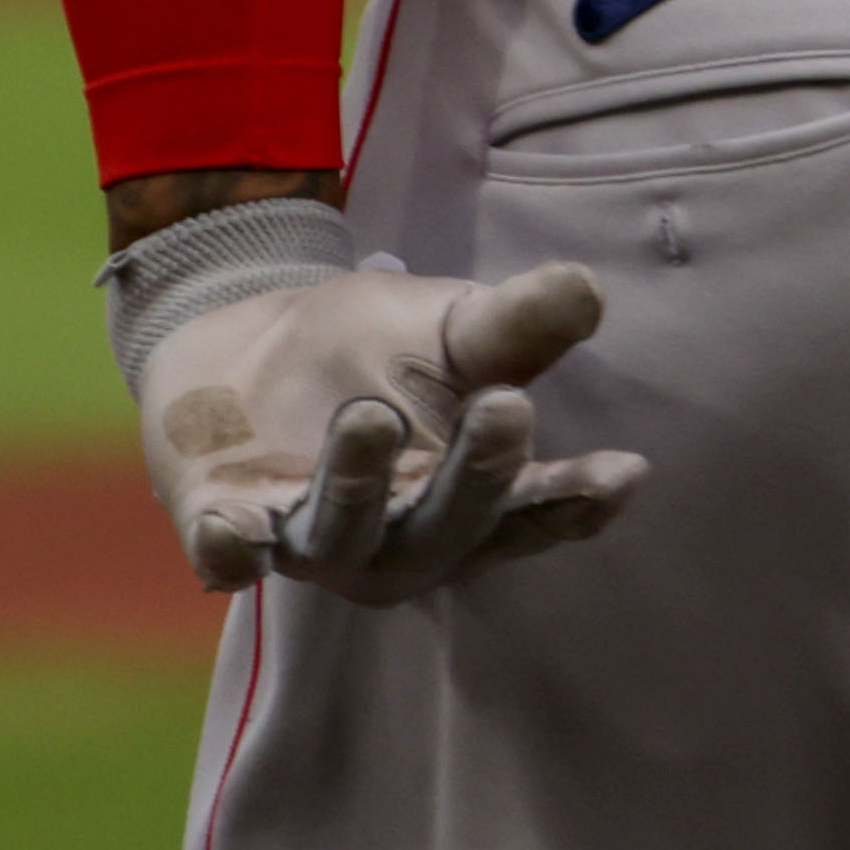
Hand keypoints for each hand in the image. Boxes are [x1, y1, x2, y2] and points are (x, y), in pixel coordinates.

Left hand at [132, 255, 644, 603]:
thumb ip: (517, 321)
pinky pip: (228, 558)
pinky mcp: (226, 527)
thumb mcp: (456, 326)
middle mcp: (399, 540)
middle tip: (507, 408)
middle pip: (445, 535)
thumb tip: (586, 291)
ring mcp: (312, 540)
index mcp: (470, 497)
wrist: (251, 340)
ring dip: (359, 489)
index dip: (575, 501)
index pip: (533, 514)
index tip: (623, 469)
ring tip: (370, 417)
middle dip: (477, 481)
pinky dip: (229, 552)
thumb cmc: (376, 351)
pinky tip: (231, 530)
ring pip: (343, 539)